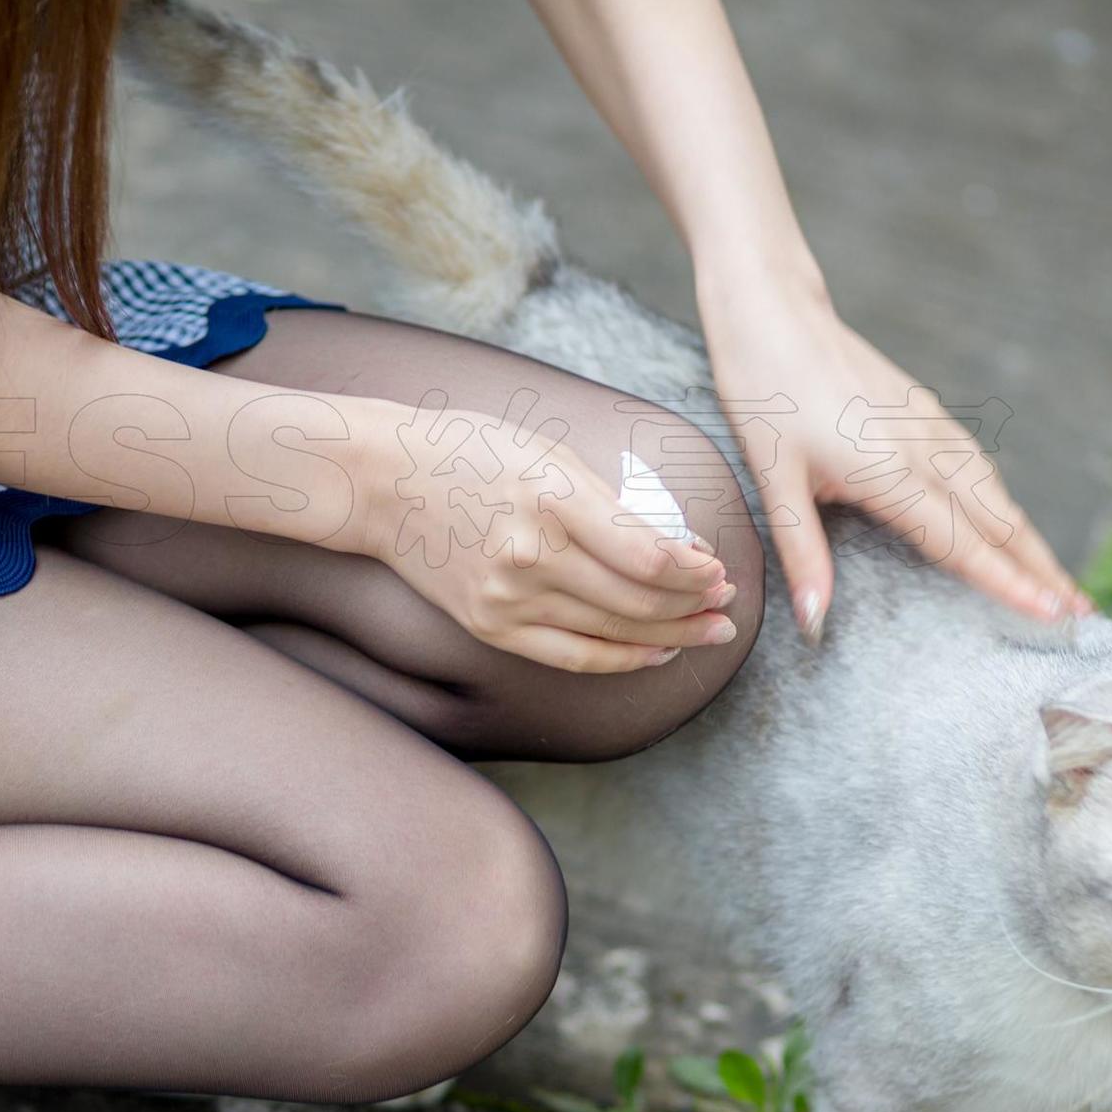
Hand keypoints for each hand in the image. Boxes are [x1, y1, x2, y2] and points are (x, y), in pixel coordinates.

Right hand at [339, 391, 739, 672]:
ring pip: (612, 632)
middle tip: (728, 604)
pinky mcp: (491, 625)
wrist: (383, 481)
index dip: (693, 571)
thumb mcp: (547, 454)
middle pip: (637, 600)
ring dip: (671, 635)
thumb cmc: (470, 453)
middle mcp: (530, 554)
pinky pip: (572, 656)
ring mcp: (507, 597)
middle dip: (694, 606)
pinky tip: (656, 652)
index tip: (719, 570)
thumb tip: (679, 547)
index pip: (645, 554)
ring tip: (709, 631)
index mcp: (550, 498)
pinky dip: (622, 658)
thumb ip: (610, 503)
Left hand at [701, 273, 1091, 637]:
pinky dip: (1007, 507)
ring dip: (1033, 540)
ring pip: (997, 494)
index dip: (1009, 583)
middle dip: (1043, 571)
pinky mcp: (927, 412)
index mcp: (890, 472)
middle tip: (1081, 615)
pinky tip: (1014, 528)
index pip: (963, 542)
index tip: (1053, 615)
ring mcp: (931, 427)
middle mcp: (924, 449)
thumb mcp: (773, 482)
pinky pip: (981, 468)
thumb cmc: (764, 394)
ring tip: (1061, 582)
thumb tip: (814, 621)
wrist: (773, 312)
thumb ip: (803, 556)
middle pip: (999, 521)